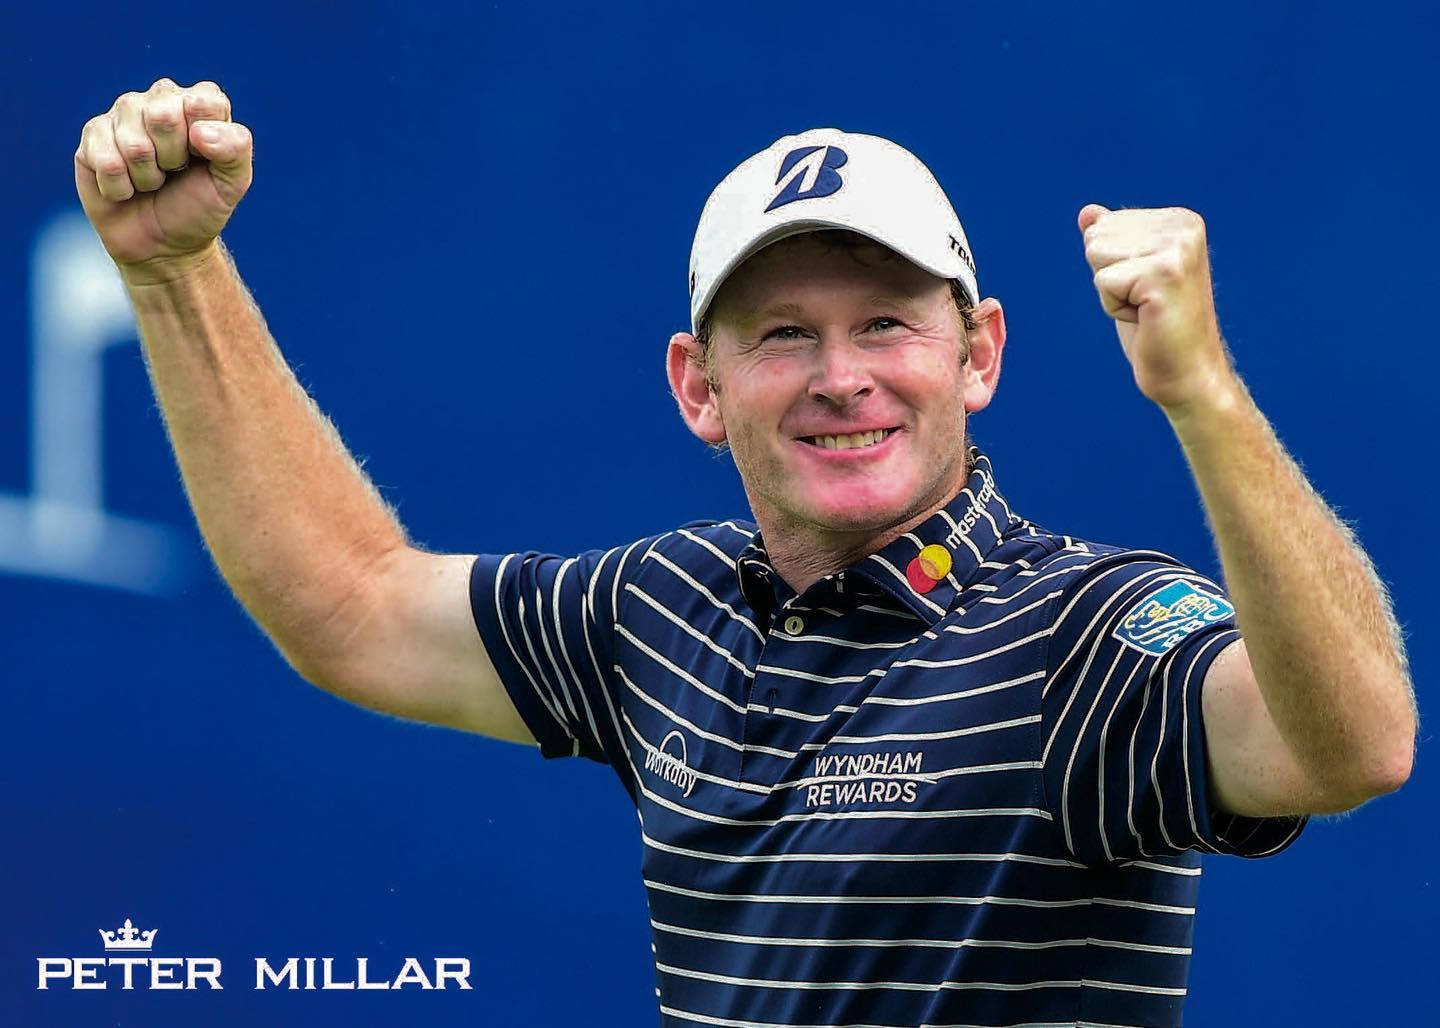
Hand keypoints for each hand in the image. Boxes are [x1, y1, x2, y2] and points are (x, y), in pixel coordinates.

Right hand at [74, 79, 252, 283]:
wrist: (163, 245)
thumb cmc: (200, 208)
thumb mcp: (232, 183)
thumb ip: (235, 149)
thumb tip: (199, 131)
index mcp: (199, 103)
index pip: (204, 102)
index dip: (205, 142)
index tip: (203, 160)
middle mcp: (159, 99)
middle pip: (163, 115)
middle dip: (173, 158)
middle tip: (175, 171)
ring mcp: (122, 114)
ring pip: (134, 143)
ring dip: (147, 176)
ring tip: (152, 181)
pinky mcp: (93, 135)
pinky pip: (107, 161)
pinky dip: (121, 188)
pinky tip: (126, 187)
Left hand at [1078, 204, 1232, 411]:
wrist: (1185, 373)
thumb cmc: (1155, 327)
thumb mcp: (1128, 275)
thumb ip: (1112, 239)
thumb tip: (1087, 212)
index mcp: (1180, 220)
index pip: (1103, 226)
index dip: (1112, 267)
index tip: (1144, 289)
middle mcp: (1183, 227)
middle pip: (1096, 238)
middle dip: (1109, 278)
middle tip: (1143, 302)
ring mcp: (1176, 250)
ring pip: (1097, 255)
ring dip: (1111, 293)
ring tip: (1145, 309)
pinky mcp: (1164, 275)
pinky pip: (1103, 281)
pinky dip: (1114, 308)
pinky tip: (1145, 318)